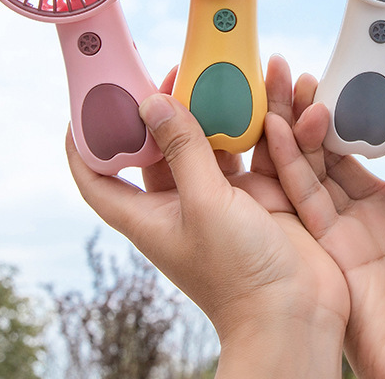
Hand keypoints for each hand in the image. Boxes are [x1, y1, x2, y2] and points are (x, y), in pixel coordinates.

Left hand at [66, 55, 348, 378]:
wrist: (299, 314)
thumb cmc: (240, 275)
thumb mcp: (204, 205)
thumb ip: (183, 149)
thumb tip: (150, 103)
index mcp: (150, 215)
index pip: (99, 178)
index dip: (85, 143)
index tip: (86, 103)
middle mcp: (182, 203)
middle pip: (158, 149)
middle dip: (160, 110)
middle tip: (169, 71)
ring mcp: (222, 198)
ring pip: (208, 142)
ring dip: (213, 111)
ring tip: (219, 74)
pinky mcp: (259, 193)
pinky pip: (250, 149)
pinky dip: (254, 125)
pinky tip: (261, 97)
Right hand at [265, 81, 384, 378]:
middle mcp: (379, 208)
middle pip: (351, 148)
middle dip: (335, 109)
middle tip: (326, 70)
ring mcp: (349, 225)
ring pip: (319, 163)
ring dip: (303, 125)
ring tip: (293, 83)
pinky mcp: (325, 244)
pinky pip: (303, 195)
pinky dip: (288, 160)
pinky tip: (278, 125)